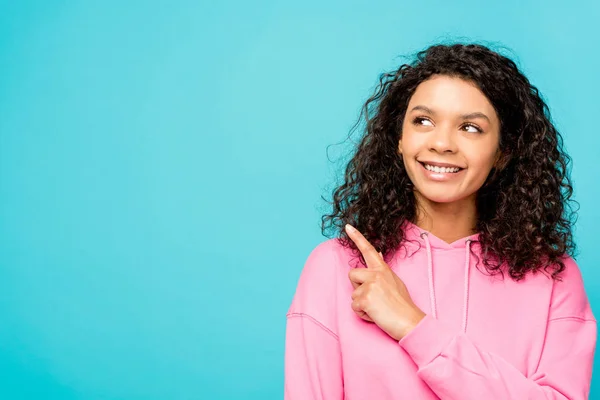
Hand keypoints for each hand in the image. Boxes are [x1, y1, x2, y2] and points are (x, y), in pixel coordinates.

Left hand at [345, 223, 425, 340]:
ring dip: (361, 304)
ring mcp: (370, 285)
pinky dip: (362, 314)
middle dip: (357, 287)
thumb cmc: (402, 305)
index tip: (347, 226)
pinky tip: (375, 315)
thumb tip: (376, 253)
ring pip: (352, 294)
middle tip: (374, 298)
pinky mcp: (364, 298)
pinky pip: (354, 307)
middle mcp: (375, 274)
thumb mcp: (394, 281)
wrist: (410, 322)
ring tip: (378, 308)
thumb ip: (382, 270)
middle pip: (352, 274)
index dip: (357, 237)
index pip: (368, 250)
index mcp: (383, 269)